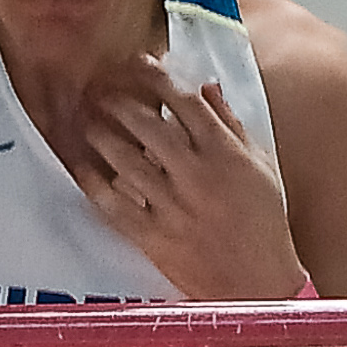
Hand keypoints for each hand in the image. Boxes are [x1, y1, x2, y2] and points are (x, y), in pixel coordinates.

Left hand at [79, 59, 300, 301]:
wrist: (258, 284)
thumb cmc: (264, 222)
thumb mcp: (260, 166)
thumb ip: (232, 124)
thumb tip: (206, 87)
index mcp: (225, 154)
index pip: (186, 102)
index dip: (158, 77)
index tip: (140, 62)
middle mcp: (196, 174)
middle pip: (148, 125)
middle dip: (120, 102)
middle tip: (102, 92)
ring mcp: (173, 206)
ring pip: (127, 160)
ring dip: (102, 136)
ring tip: (87, 124)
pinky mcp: (155, 237)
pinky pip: (116, 206)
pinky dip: (95, 186)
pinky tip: (82, 169)